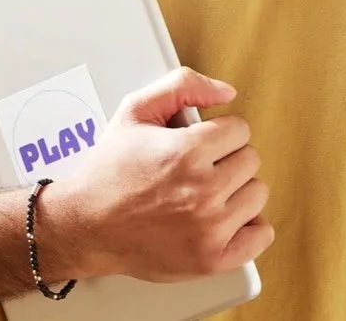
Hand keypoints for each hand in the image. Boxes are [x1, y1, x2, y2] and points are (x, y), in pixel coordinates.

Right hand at [36, 67, 273, 282]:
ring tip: (204, 194)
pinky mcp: (211, 259)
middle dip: (226, 159)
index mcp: (187, 152)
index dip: (218, 134)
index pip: (240, 130)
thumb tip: (227, 93)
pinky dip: (248, 227)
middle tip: (197, 169)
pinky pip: (259, 236)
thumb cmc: (109, 170)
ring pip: (257, 194)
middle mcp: (202, 191)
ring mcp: (209, 228)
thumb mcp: (135, 111)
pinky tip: (224, 219)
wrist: (85, 226)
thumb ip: (183, 86)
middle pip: (250, 160)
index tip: (200, 145)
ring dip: (236, 191)